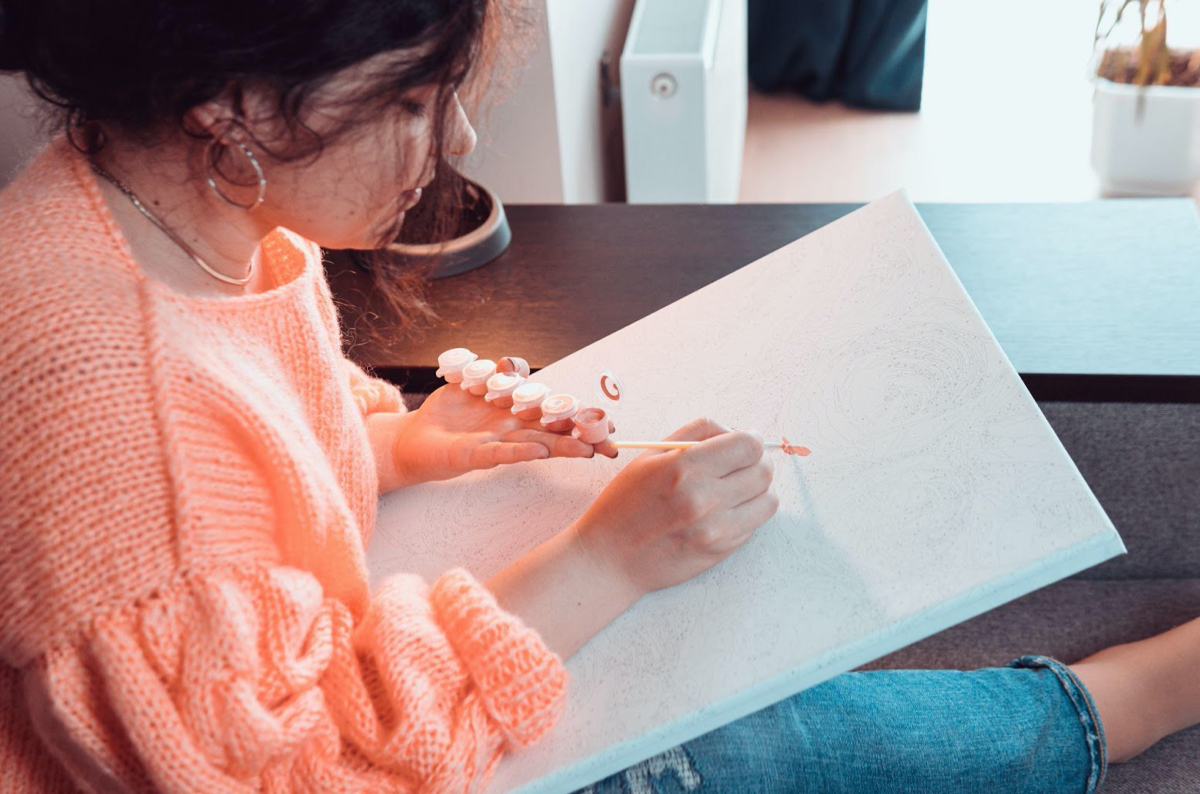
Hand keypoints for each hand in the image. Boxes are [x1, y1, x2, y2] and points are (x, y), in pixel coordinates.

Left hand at [370, 383, 616, 489]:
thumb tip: (512, 364)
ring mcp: (498, 444)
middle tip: (611, 441)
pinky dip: (521, 452)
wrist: (415, 437)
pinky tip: (541, 452)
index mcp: (518, 414)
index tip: (610, 423)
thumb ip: (496, 373)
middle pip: (554, 432)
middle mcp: (514, 431)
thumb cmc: (449, 415)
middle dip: (583, 436)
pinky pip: (502, 453)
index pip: (556, 414)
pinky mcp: (476, 456)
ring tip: (586, 450)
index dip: (582, 417)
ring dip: (561, 447)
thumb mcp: (473, 383)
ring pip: (537, 444)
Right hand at [571, 417, 778, 597]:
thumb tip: (735, 430)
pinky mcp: (720, 551)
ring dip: (760, 488)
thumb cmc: (625, 503)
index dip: (752, 438)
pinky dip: (748, 512)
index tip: (747, 439)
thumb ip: (695, 433)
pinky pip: (754, 524)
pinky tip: (726, 509)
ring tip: (740, 486)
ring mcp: (715, 529)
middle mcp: (704, 499)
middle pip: (763, 472)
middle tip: (746, 462)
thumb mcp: (650, 455)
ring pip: (768, 500)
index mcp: (685, 468)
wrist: (609, 557)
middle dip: (759, 462)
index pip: (747, 446)